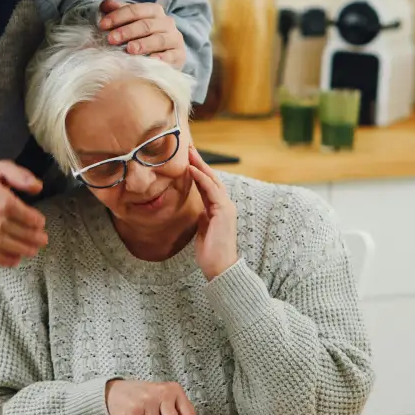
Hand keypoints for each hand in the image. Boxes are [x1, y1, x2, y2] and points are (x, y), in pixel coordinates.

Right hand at [0, 161, 47, 267]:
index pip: (6, 204)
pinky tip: (14, 259)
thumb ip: (20, 175)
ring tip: (32, 250)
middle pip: (1, 224)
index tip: (41, 222)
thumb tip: (38, 187)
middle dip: (25, 234)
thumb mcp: (0, 168)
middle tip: (42, 239)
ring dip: (15, 248)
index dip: (25, 216)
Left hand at [99, 0, 185, 67]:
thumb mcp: (131, 23)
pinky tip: (151, 61)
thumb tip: (104, 5)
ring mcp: (175, 39)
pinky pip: (171, 56)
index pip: (136, 10)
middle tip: (111, 39)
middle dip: (127, 31)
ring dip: (143, 44)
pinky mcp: (180, 55)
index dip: (118, 16)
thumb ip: (119, 13)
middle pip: (146, 24)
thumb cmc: (144, 37)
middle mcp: (167, 22)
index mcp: (154, 11)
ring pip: (159, 39)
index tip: (102, 25)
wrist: (167, 56)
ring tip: (129, 49)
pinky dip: (161, 58)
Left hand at [188, 146, 238, 280]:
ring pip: (212, 180)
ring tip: (189, 153)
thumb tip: (198, 210)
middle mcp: (225, 204)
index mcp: (219, 208)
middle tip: (188, 148)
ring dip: (200, 165)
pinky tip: (192, 169)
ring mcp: (226, 207)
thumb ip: (203, 216)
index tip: (188, 159)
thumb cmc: (211, 251)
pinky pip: (211, 190)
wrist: (220, 267)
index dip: (198, 171)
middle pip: (211, 178)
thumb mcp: (203, 228)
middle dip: (200, 162)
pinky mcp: (224, 211)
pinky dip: (201, 178)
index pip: (208, 185)